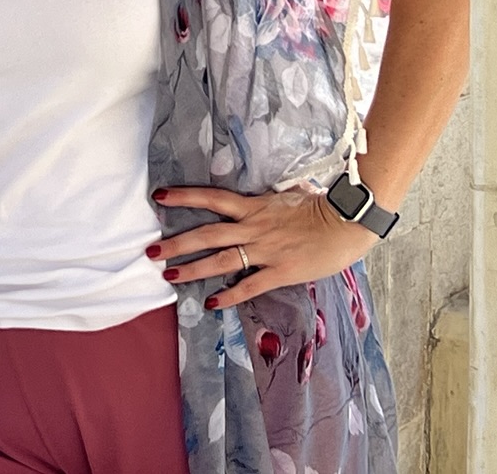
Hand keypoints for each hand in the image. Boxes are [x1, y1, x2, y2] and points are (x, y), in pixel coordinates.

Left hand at [148, 185, 376, 309]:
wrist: (346, 222)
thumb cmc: (321, 205)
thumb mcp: (289, 194)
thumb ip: (271, 198)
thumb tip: (268, 194)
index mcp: (254, 205)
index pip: (212, 197)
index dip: (185, 196)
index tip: (159, 197)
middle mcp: (253, 226)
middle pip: (206, 233)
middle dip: (176, 243)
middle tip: (150, 251)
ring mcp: (265, 250)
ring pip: (221, 260)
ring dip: (192, 269)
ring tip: (168, 276)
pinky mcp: (279, 271)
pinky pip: (249, 285)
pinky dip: (229, 295)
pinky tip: (212, 303)